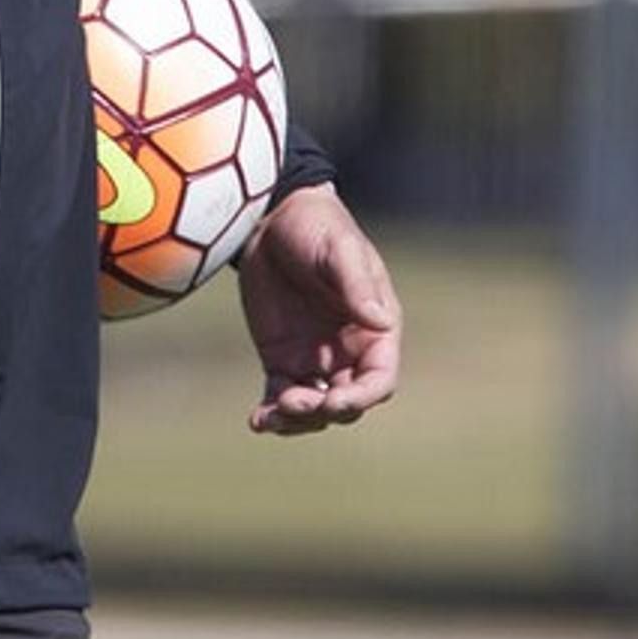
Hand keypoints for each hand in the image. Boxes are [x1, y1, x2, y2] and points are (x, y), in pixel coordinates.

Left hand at [236, 181, 400, 435]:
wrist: (270, 217)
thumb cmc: (317, 226)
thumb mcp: (339, 249)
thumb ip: (356, 284)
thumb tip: (379, 321)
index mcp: (376, 330)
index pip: (380, 380)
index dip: (363, 397)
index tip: (337, 402)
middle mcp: (350, 351)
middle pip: (347, 403)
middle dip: (325, 411)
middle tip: (293, 402)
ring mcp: (315, 358)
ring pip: (316, 408)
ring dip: (297, 421)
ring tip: (269, 418)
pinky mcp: (282, 358)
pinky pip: (281, 395)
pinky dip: (272, 413)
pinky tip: (257, 421)